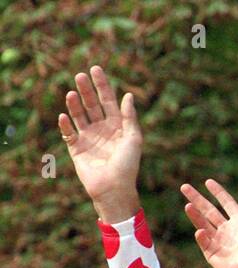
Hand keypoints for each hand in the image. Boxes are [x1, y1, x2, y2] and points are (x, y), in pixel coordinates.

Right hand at [58, 65, 141, 220]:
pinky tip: (64, 116)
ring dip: (74, 104)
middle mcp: (103, 130)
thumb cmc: (128, 165)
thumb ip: (130, 117)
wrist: (114, 188)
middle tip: (80, 76)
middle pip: (92, 105)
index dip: (102, 85)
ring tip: (71, 93)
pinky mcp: (76, 149)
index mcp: (118, 126)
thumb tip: (128, 95)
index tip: (95, 68)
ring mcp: (89, 138)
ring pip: (79, 116)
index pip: (108, 101)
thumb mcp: (133, 139)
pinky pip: (68, 133)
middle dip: (86, 90)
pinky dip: (65, 125)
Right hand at [181, 180, 237, 267]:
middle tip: (184, 187)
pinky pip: (203, 242)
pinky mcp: (211, 254)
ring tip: (187, 205)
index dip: (218, 192)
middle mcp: (228, 230)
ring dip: (194, 214)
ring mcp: (219, 242)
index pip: (226, 203)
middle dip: (197, 199)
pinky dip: (201, 236)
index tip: (208, 182)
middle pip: (209, 211)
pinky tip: (201, 231)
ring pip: (202, 224)